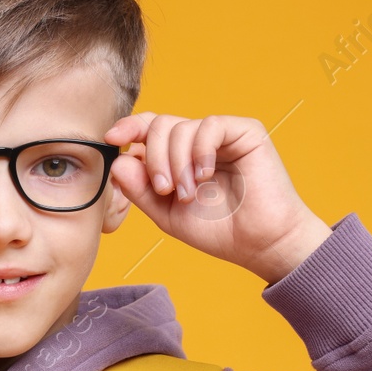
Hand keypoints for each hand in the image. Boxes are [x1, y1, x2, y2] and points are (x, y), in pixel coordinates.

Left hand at [102, 112, 332, 284]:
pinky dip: (200, 151)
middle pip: (160, 125)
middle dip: (154, 158)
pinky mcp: (246, 132)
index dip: (129, 127)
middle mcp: (199, 142)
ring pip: (181, 126)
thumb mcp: (167, 214)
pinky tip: (204, 175)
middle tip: (164, 190)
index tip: (111, 139)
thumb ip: (140, 189)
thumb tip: (119, 160)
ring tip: (188, 193)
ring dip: (176, 162)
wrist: (260, 244)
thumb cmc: (218, 231)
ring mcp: (222, 136)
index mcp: (180, 157)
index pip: (149, 129)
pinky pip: (210, 125)